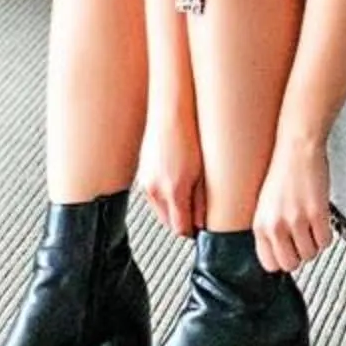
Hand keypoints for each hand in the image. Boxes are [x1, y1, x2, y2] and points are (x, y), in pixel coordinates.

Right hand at [136, 111, 205, 239]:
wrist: (170, 113)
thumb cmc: (190, 136)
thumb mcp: (202, 172)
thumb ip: (201, 200)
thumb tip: (202, 222)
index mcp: (173, 191)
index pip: (180, 228)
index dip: (192, 231)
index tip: (200, 229)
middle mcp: (156, 190)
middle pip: (168, 223)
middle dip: (182, 223)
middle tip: (197, 216)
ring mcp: (146, 183)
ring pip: (160, 211)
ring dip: (172, 211)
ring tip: (188, 198)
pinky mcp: (142, 175)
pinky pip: (153, 197)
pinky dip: (163, 198)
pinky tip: (175, 186)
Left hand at [253, 134, 334, 273]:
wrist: (298, 147)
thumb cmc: (284, 172)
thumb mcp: (266, 206)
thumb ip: (270, 231)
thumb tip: (280, 255)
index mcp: (260, 226)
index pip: (270, 264)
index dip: (283, 259)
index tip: (290, 252)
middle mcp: (275, 226)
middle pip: (291, 264)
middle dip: (300, 254)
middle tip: (303, 238)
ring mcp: (296, 220)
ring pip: (310, 254)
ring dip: (315, 243)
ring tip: (312, 225)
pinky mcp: (316, 213)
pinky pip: (325, 241)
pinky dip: (327, 234)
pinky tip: (322, 220)